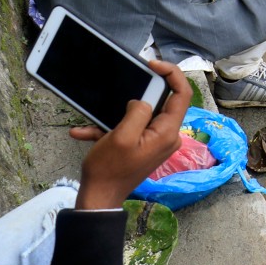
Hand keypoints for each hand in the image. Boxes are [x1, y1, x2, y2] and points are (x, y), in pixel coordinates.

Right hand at [71, 60, 190, 210]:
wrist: (98, 200)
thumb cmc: (109, 169)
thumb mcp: (122, 136)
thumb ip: (137, 112)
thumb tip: (141, 101)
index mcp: (168, 132)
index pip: (182, 94)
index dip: (172, 74)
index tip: (152, 64)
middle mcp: (167, 136)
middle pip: (162, 102)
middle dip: (142, 92)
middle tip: (126, 82)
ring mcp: (155, 142)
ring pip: (141, 115)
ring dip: (118, 113)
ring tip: (97, 115)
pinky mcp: (142, 147)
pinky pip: (129, 129)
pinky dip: (108, 128)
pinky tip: (83, 132)